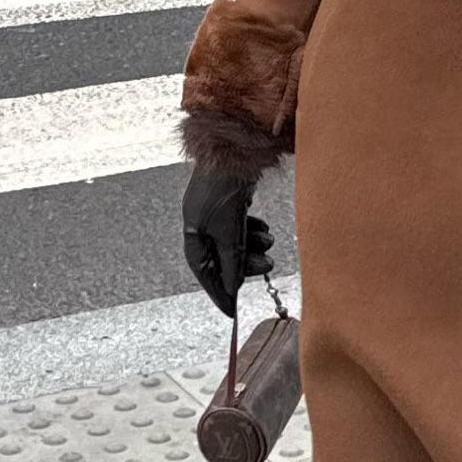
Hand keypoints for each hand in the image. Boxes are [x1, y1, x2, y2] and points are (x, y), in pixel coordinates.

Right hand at [182, 166, 274, 316]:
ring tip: (269, 240)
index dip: (218, 291)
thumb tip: (232, 287)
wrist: (233, 151)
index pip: (204, 271)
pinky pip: (242, 227)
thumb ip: (231, 262)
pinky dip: (253, 231)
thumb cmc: (224, 189)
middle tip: (267, 266)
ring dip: (253, 246)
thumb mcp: (229, 232)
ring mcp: (216, 212)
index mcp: (192, 231)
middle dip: (245, 263)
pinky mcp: (231, 203)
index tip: (232, 310)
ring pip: (236, 242)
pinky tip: (263, 227)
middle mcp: (201, 223)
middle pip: (223, 257)